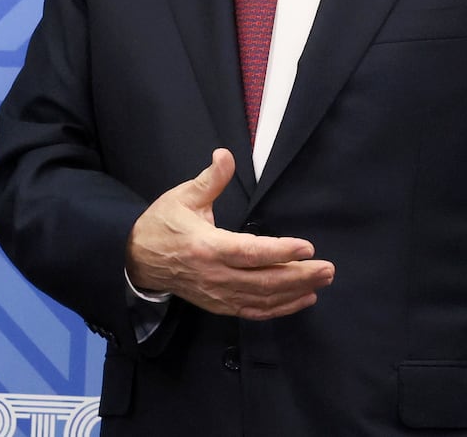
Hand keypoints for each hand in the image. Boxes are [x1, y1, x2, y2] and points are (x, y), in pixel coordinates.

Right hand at [126, 148, 332, 319]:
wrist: (138, 259)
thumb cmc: (163, 224)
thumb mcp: (183, 196)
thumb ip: (211, 179)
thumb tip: (226, 155)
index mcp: (206, 246)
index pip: (250, 252)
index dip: (280, 251)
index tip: (308, 247)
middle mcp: (214, 275)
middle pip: (264, 281)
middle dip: (300, 276)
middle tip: (328, 269)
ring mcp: (217, 294)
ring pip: (263, 299)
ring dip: (296, 292)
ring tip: (322, 281)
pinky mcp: (219, 305)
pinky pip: (254, 311)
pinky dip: (280, 308)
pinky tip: (301, 299)